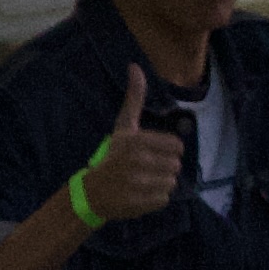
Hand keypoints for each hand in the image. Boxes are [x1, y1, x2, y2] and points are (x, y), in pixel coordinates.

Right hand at [75, 63, 189, 226]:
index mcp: (136, 141)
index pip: (176, 146)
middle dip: (164, 168)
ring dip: (160, 183)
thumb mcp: (123, 127)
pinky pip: (164, 199)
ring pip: (172, 183)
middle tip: (145, 169)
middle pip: (176, 165)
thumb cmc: (112, 156)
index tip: (151, 153)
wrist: (92, 192)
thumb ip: (134, 98)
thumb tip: (135, 66)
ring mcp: (139, 185)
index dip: (167, 150)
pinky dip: (155, 199)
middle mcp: (137, 162)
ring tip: (142, 182)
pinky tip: (140, 194)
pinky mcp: (141, 204)